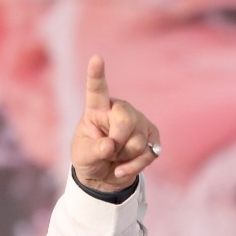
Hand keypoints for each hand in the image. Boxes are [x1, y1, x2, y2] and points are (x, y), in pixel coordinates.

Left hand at [70, 56, 161, 192]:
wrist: (104, 176)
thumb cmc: (90, 159)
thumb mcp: (83, 156)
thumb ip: (94, 150)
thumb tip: (111, 145)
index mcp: (97, 108)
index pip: (97, 90)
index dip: (96, 75)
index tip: (96, 59)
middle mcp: (120, 110)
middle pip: (126, 119)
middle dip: (118, 141)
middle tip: (108, 152)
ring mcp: (138, 122)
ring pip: (137, 141)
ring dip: (124, 157)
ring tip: (115, 158)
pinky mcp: (152, 137)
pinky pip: (148, 153)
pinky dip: (134, 166)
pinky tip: (123, 168)